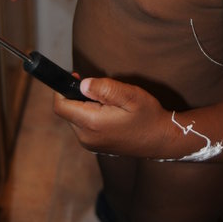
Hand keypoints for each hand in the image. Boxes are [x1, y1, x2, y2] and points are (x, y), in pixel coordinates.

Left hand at [53, 77, 169, 158]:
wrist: (161, 140)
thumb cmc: (148, 116)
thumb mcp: (130, 96)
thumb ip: (105, 88)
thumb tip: (82, 84)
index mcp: (92, 124)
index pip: (61, 106)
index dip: (61, 89)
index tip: (74, 76)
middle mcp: (86, 137)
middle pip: (67, 111)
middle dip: (77, 96)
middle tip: (100, 89)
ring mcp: (90, 144)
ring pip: (75, 117)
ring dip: (85, 105)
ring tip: (109, 101)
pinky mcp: (95, 145)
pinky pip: (83, 125)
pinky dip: (90, 114)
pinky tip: (109, 112)